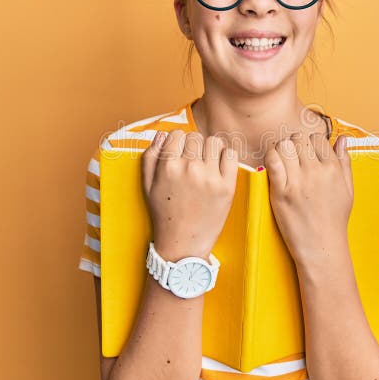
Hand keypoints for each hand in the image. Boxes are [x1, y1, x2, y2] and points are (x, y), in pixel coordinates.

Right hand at [141, 129, 238, 260]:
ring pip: (214, 142)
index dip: (177, 142)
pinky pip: (231, 155)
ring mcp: (210, 178)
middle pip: (195, 137)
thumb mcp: (147, 186)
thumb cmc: (164, 215)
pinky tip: (218, 169)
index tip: (179, 154)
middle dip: (193, 146)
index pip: (177, 134)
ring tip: (206, 164)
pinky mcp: (227, 187)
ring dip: (210, 150)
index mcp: (168, 167)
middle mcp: (190, 169)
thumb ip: (150, 157)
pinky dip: (226, 157)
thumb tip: (162, 134)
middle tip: (192, 162)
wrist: (183, 245)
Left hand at [264, 132, 353, 265]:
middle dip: (294, 144)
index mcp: (333, 169)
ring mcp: (298, 182)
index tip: (307, 155)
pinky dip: (270, 158)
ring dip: (281, 150)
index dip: (310, 143)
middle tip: (293, 158)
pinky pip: (272, 162)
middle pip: (299, 138)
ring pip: (284, 146)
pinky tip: (273, 166)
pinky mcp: (281, 193)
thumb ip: (344, 161)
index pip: (317, 138)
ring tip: (283, 162)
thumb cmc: (334, 218)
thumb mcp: (347, 189)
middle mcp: (316, 172)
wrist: (322, 246)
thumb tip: (342, 138)